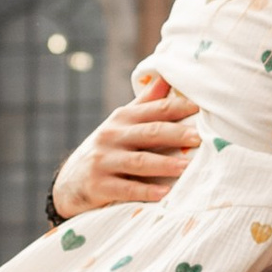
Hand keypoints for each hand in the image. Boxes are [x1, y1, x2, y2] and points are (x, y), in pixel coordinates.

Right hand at [52, 79, 200, 216]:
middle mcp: (111, 136)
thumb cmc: (107, 149)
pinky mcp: (98, 185)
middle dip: (176, 134)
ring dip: (164, 164)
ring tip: (187, 167)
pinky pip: (126, 189)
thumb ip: (145, 104)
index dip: (178, 107)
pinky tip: (164, 194)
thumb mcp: (121, 124)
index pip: (154, 110)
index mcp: (122, 118)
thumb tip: (167, 78)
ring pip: (139, 161)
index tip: (202, 108)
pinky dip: (145, 191)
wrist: (70, 182)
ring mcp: (103, 160)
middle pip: (149, 133)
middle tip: (200, 137)